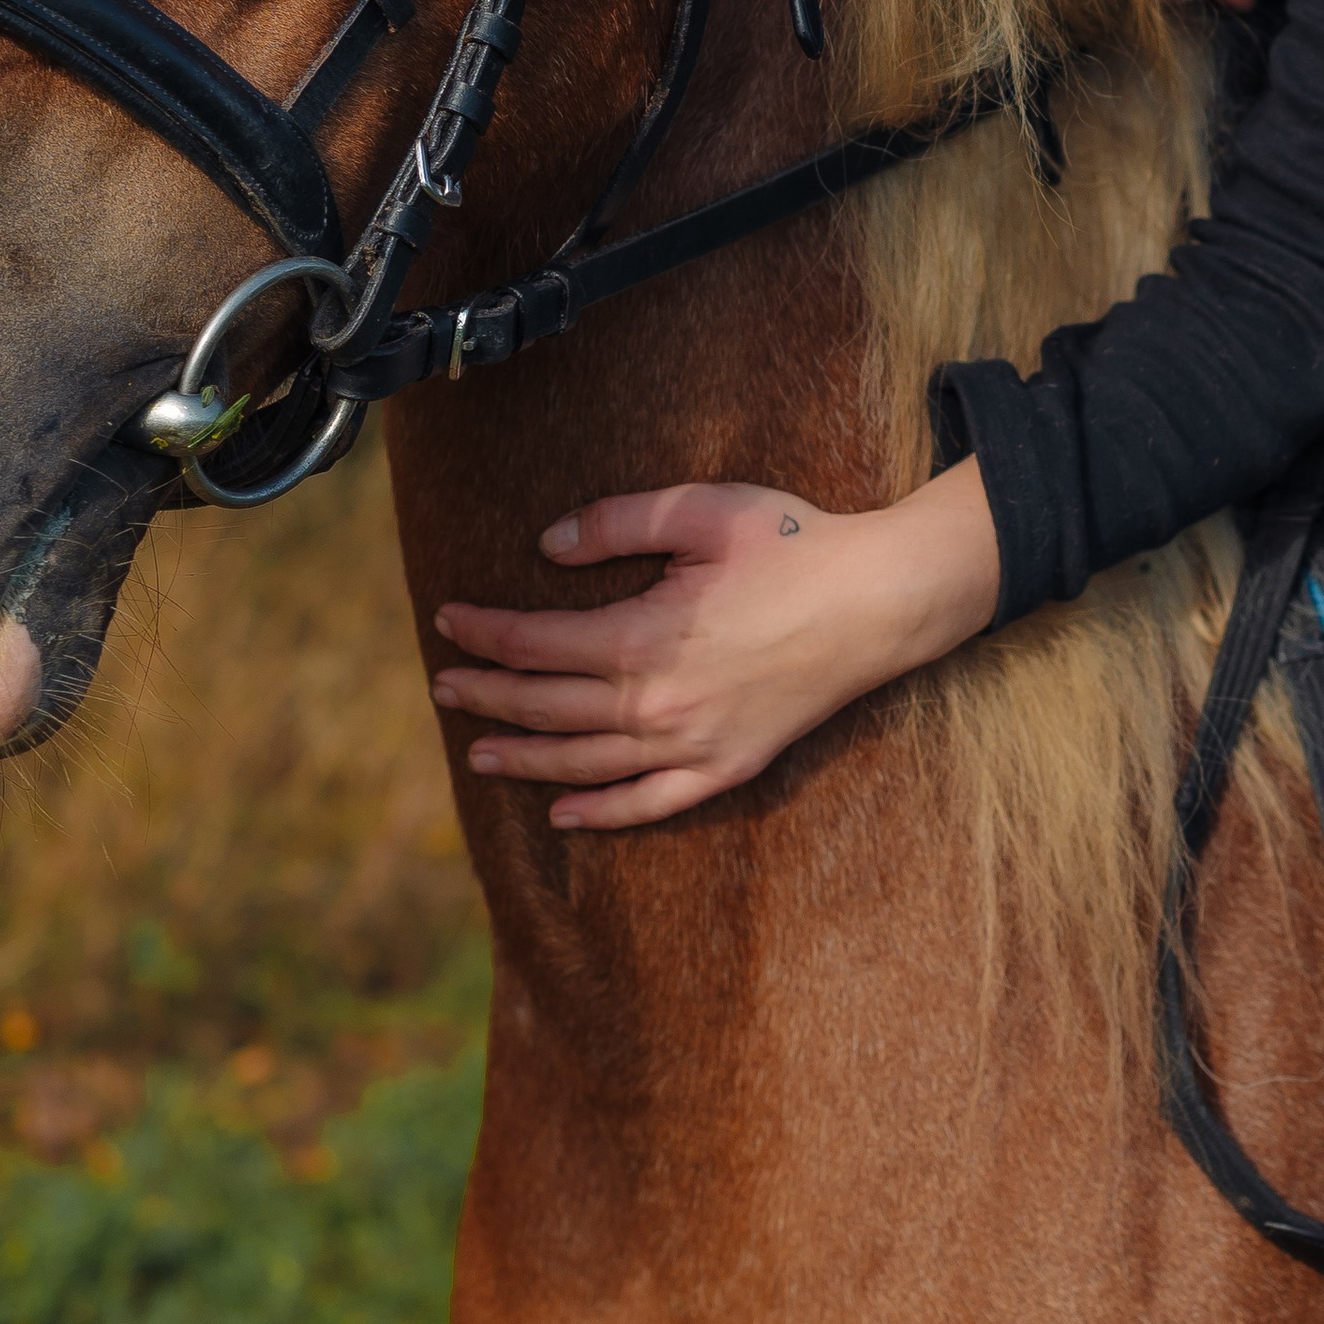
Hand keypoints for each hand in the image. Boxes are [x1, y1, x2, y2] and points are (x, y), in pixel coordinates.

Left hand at [432, 458, 1002, 828]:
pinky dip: (603, 813)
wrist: (879, 601)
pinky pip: (652, 803)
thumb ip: (617, 523)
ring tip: (481, 752)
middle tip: (444, 687)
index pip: (537, 644)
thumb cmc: (794, 545)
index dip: (486, 634)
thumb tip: (547, 548)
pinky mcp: (729, 766)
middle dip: (489, 696)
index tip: (449, 621)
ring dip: (527, 758)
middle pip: (549, 707)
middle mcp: (659, 703)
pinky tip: (563, 812)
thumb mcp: (702, 511)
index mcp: (645, 637)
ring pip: (587, 763)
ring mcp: (694, 744)